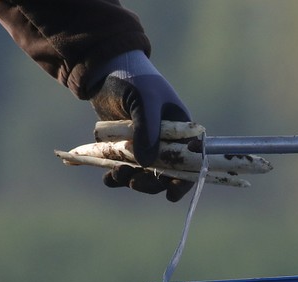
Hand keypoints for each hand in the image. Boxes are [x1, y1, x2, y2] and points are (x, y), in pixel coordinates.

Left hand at [88, 50, 193, 201]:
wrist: (105, 71)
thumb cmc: (134, 80)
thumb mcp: (144, 102)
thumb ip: (148, 130)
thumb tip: (147, 165)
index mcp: (183, 130)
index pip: (192, 161)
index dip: (184, 180)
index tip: (170, 193)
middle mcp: (168, 142)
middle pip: (167, 174)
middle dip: (151, 183)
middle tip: (132, 182)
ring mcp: (148, 146)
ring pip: (145, 175)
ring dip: (132, 179)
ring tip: (114, 175)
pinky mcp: (129, 148)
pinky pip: (127, 169)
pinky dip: (117, 176)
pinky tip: (107, 178)